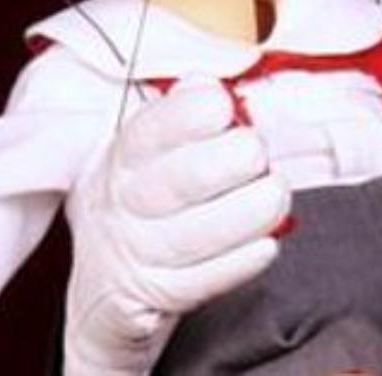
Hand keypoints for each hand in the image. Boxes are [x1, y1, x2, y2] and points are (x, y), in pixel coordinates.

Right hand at [64, 76, 289, 373]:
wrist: (107, 278)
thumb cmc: (147, 197)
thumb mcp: (153, 149)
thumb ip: (183, 110)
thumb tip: (209, 86)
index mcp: (124, 156)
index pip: (150, 131)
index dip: (190, 115)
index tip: (222, 107)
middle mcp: (125, 202)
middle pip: (180, 180)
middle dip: (233, 160)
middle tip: (258, 153)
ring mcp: (139, 252)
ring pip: (197, 234)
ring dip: (249, 211)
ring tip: (275, 195)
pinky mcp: (159, 295)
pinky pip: (207, 280)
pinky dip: (243, 258)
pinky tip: (266, 241)